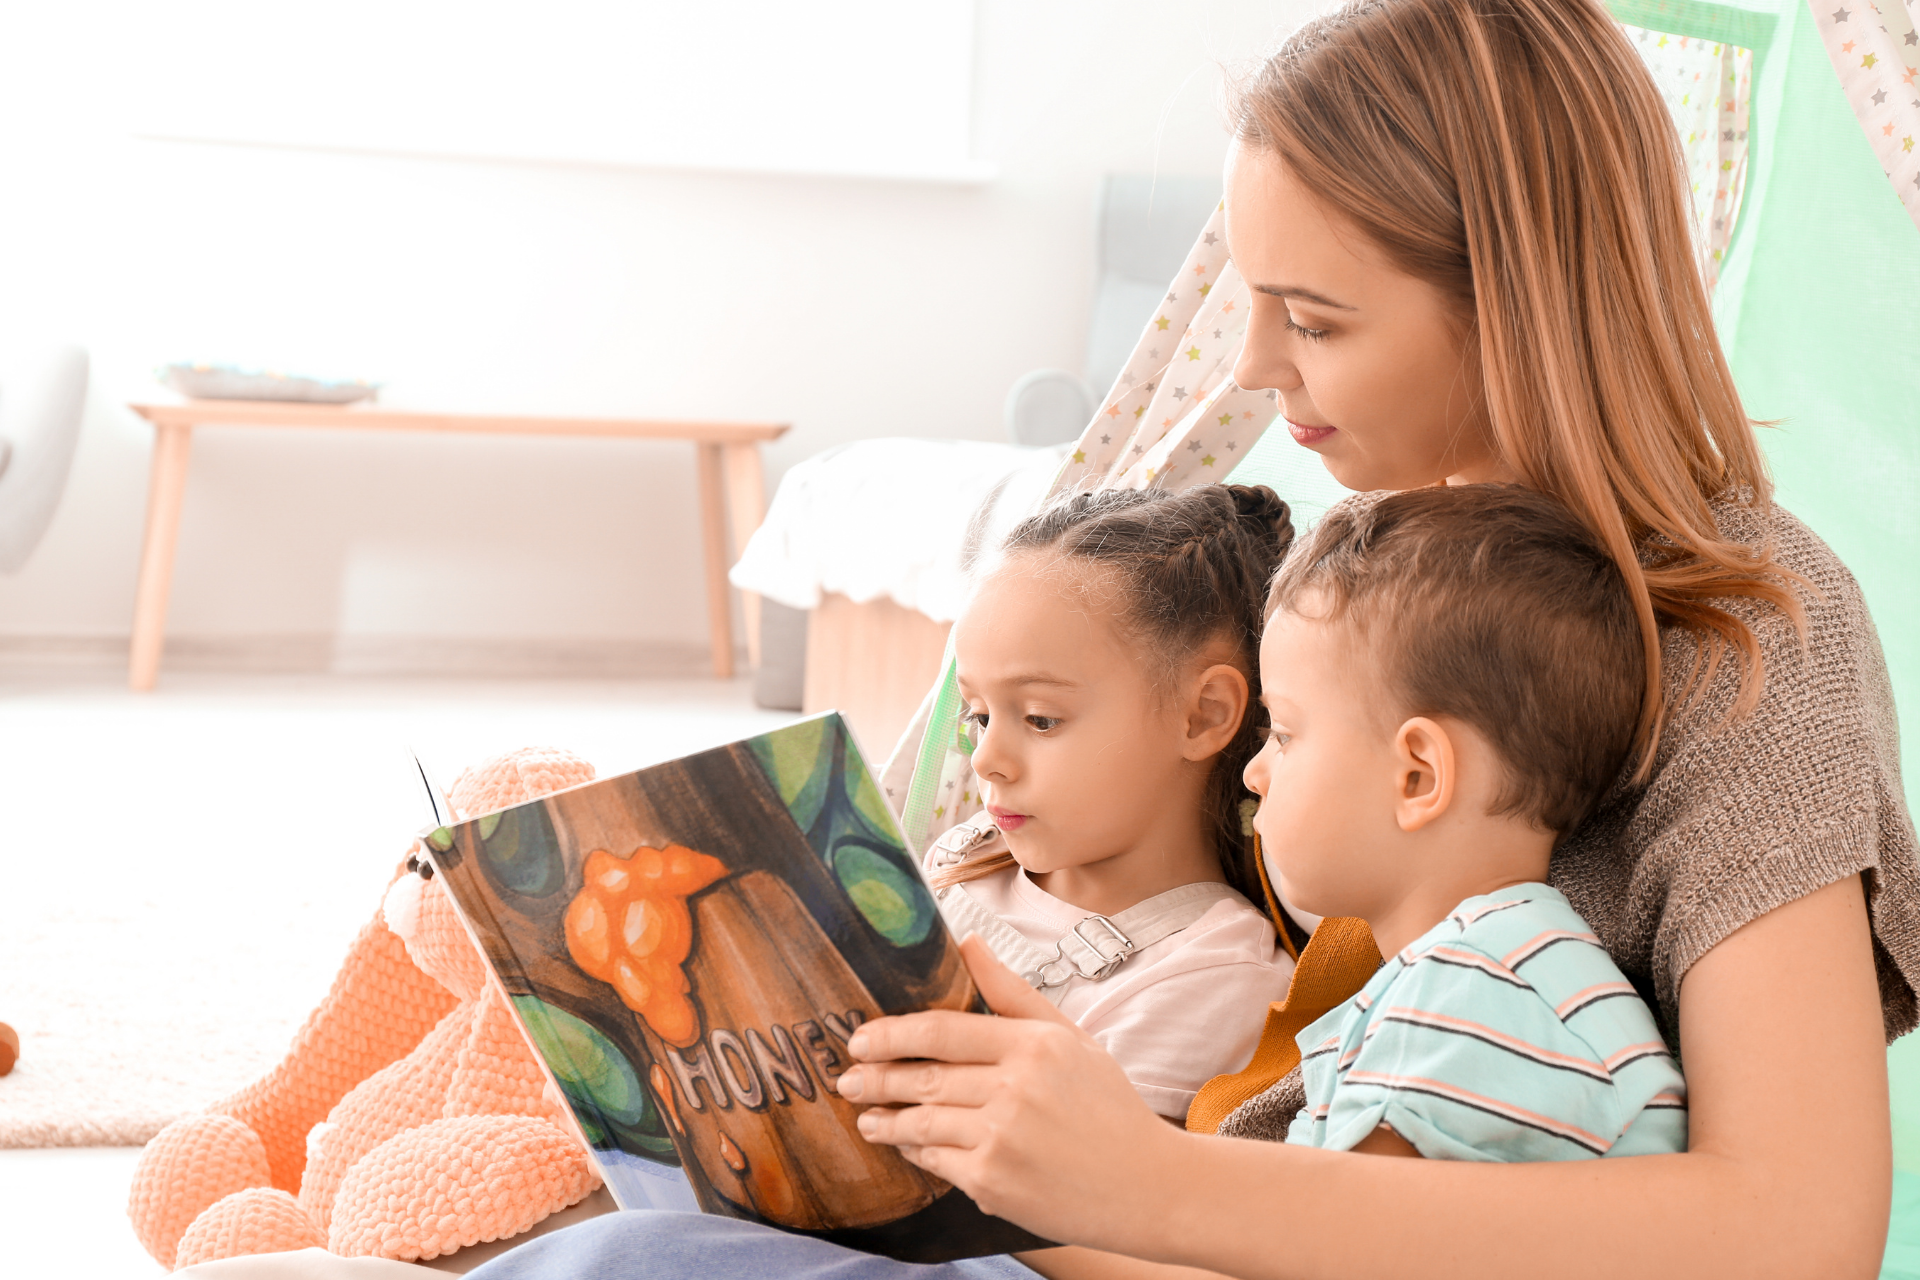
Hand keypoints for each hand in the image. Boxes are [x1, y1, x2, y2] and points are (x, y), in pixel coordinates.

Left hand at [835, 934, 1182, 1244]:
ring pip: (921, 1122)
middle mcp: (1016, 1088)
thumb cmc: (1108, 1108)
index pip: (943, 1030)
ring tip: (868, 1118)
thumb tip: (967, 940)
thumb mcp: (1070, 1039)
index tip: (860, 1038)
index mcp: (1035, 1045)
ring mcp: (1002, 1137)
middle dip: (875, 1077)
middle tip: (847, 1077)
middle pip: (923, 1076)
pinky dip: (918, 1153)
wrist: (1148, 1187)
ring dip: (886, 1121)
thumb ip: (1013, 993)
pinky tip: (909, 1147)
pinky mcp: (994, 1181)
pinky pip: (937, 1161)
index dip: (892, 1034)